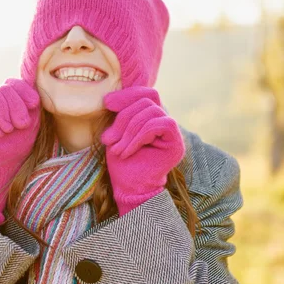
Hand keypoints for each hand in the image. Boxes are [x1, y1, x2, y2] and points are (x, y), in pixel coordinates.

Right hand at [0, 78, 40, 225]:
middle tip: (20, 125)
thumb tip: (30, 80)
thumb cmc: (17, 145)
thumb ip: (31, 102)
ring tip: (7, 130)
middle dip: (15, 106)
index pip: (15, 83)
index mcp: (9, 98)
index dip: (24, 91)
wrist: (1, 164)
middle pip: (5, 87)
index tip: (34, 105)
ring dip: (2, 113)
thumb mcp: (31, 121)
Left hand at [101, 86, 184, 215]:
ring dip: (128, 131)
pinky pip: (158, 124)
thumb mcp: (116, 133)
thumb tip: (109, 98)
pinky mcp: (176, 142)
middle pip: (146, 101)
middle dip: (123, 117)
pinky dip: (138, 136)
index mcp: (152, 117)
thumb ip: (119, 115)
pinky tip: (127, 151)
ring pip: (151, 111)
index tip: (106, 103)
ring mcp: (173, 132)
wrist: (130, 189)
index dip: (127, 95)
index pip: (146, 94)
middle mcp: (165, 121)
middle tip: (109, 139)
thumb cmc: (122, 163)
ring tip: (117, 149)